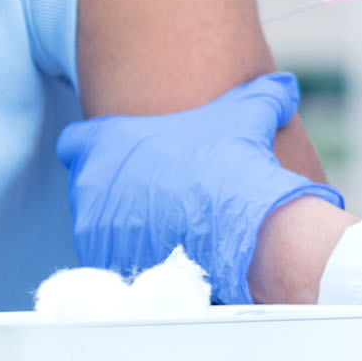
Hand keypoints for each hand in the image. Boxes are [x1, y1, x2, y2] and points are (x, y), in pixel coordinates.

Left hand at [56, 72, 344, 305]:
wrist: (244, 230)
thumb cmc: (235, 165)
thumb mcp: (248, 114)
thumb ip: (262, 95)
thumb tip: (285, 88)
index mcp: (107, 145)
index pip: (76, 143)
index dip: (98, 150)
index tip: (125, 159)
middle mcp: (91, 188)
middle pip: (88, 190)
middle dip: (116, 195)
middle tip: (157, 198)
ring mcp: (95, 235)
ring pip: (98, 232)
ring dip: (123, 232)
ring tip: (166, 232)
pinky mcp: (110, 272)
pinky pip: (113, 268)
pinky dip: (135, 265)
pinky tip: (169, 259)